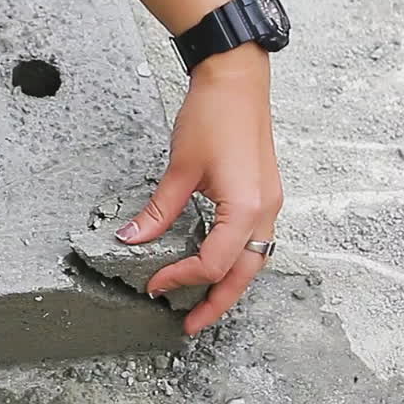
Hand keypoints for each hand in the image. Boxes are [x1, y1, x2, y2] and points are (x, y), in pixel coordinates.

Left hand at [115, 44, 283, 335]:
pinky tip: (214, 263)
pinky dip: (235, 258)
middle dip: (217, 302)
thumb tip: (133, 241)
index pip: (213, 262)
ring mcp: (270, 203)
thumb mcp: (180, 168)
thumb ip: (159, 211)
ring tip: (202, 301)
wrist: (237, 78)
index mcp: (246, 207)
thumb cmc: (214, 114)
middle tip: (190, 324)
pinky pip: (254, 239)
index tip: (153, 284)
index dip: (181, 278)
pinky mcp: (264, 194)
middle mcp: (266, 210)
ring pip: (254, 259)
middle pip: (244, 273)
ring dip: (229, 283)